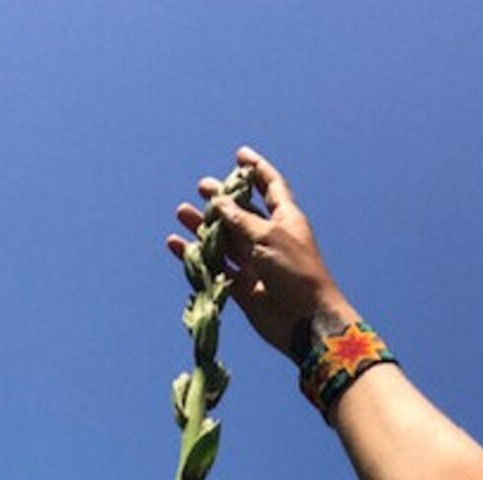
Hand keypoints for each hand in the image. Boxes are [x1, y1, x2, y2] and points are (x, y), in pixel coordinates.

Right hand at [167, 146, 357, 360]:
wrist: (305, 320)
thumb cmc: (295, 272)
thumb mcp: (268, 236)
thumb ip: (240, 219)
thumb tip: (218, 202)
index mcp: (284, 218)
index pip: (270, 185)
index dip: (255, 169)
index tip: (239, 155)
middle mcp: (269, 238)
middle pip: (242, 212)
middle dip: (222, 198)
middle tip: (201, 187)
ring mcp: (254, 263)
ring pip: (224, 240)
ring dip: (203, 227)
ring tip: (182, 212)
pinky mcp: (241, 287)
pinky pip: (215, 267)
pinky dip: (196, 256)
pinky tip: (177, 245)